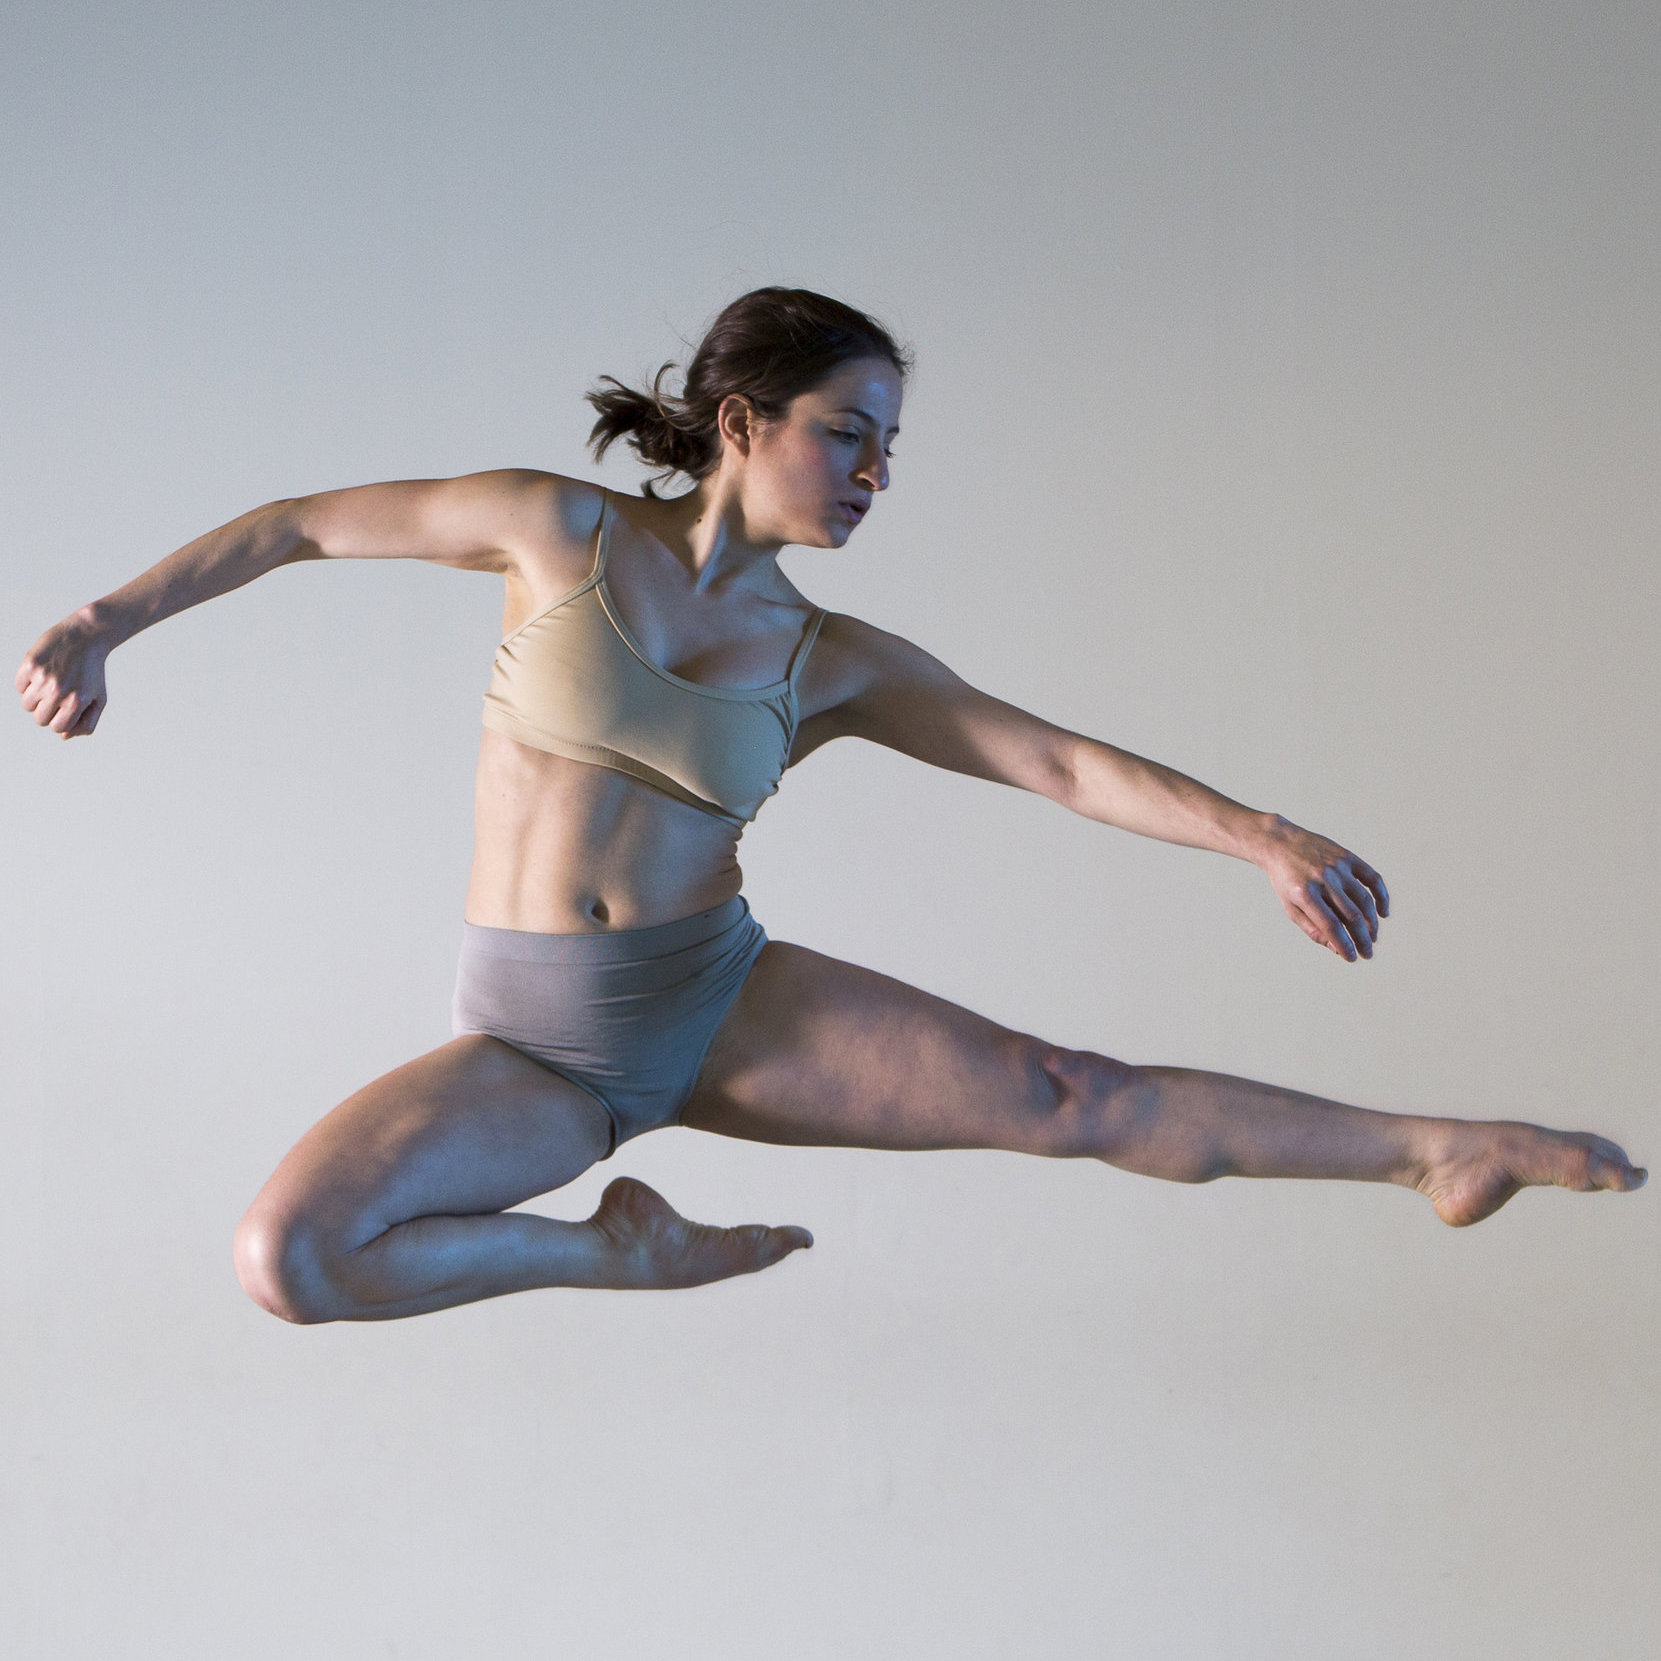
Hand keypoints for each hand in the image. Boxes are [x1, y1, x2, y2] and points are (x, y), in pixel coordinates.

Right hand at [15, 608, 110, 739]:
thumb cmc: (92, 671)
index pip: (56, 727)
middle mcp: (59, 691)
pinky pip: (19, 686)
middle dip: (46, 711)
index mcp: (77, 702)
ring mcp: (43, 677)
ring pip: (27, 704)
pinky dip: (27, 682)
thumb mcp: (98, 698)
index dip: (59, 720)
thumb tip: (63, 736)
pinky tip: (42, 672)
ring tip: (50, 683)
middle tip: (57, 696)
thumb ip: (86, 723)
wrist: (85, 636)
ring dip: (36, 698)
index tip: (64, 709)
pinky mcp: (30, 664)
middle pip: (39, 719)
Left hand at [1256, 814, 1388, 960]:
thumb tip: (1337, 948)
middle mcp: (1323, 879)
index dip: (1345, 945)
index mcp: (1304, 894)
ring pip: (1364, 900)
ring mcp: (1337, 867)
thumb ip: (1313, 929)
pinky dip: (1382, 896)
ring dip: (1372, 923)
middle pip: (1351, 916)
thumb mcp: (1290, 907)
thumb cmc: (1285, 880)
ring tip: (1372, 937)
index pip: (1331, 926)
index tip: (1352, 958)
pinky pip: (1372, 878)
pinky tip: (1382, 912)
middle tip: (1367, 953)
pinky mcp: (1347, 857)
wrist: (1280, 843)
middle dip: (1363, 939)